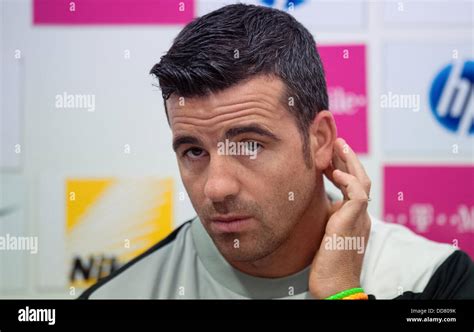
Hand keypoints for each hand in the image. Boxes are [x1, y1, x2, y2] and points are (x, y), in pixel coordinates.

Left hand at [309, 138, 371, 298]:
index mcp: (354, 218)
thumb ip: (325, 217)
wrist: (334, 285)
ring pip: (362, 181)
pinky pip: (358, 195)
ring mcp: (359, 218)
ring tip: (338, 145)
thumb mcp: (326, 233)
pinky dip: (349, 181)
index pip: (353, 186)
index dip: (342, 169)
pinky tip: (336, 172)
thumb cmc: (327, 264)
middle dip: (348, 158)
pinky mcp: (354, 222)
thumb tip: (315, 203)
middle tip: (337, 143)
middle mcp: (360, 215)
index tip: (329, 158)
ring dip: (350, 161)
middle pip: (360, 178)